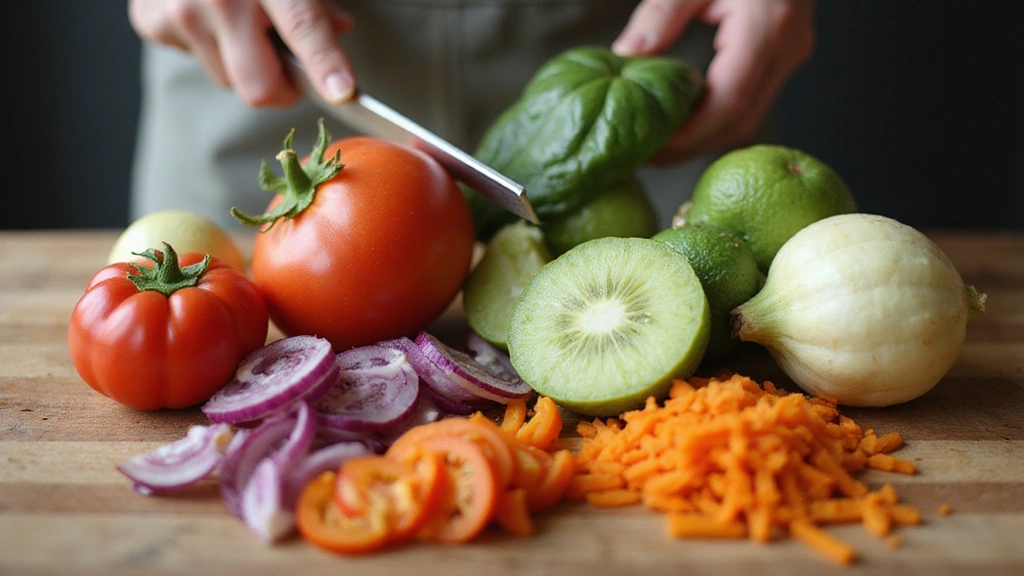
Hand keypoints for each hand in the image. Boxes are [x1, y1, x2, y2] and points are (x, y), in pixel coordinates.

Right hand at [129, 0, 355, 106]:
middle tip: (291, 69)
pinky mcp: (152, 21)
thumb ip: (315, 0)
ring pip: (227, 79)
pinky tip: (207, 11)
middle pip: (258, 87)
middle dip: (281, 89)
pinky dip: (208, 45)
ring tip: (240, 20)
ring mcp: (182, 12)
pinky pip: (196, 59)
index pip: (302, 27)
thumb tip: (340, 29)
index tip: (342, 92)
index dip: (324, 63)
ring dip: (242, 63)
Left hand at [613, 0, 814, 163]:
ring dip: (703, 138)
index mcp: (766, 28)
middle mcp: (786, 49)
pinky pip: (750, 100)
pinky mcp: (783, 56)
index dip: (691, 133)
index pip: (729, 101)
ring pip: (748, 117)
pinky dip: (715, 118)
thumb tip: (626, 55)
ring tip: (657, 146)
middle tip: (645, 157)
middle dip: (692, 147)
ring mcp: (789, 55)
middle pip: (740, 121)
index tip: (652, 147)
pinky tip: (682, 120)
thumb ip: (661, 14)